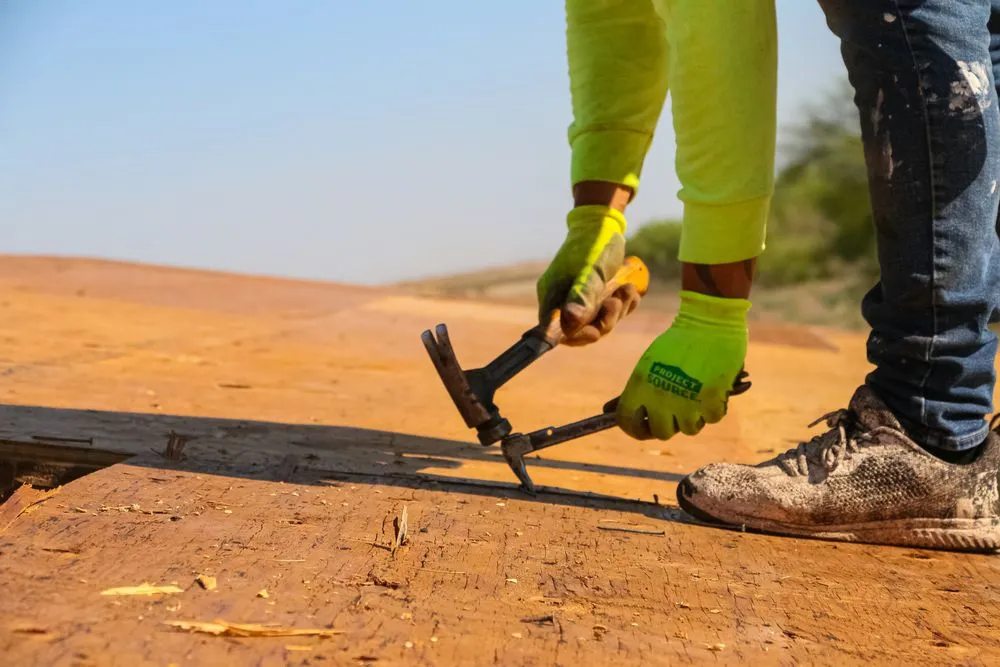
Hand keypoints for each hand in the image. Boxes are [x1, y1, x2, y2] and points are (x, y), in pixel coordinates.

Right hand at [536, 205, 642, 345]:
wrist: (605, 224)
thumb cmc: (592, 245)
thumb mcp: (589, 270)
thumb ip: (581, 296)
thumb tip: (570, 324)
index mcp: (552, 294)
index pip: (556, 329)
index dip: (575, 336)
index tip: (595, 333)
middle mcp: (564, 300)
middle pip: (581, 329)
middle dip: (604, 321)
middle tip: (616, 302)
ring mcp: (581, 298)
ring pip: (600, 321)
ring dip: (618, 310)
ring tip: (627, 289)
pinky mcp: (597, 295)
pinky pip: (610, 311)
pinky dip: (623, 304)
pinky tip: (630, 289)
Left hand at [616, 290, 749, 439]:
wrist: (708, 322)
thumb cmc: (677, 342)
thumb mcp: (648, 364)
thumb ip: (638, 390)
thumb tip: (615, 412)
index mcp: (640, 387)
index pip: (627, 422)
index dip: (634, 429)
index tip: (642, 428)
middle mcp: (660, 399)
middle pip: (661, 432)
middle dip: (668, 424)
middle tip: (675, 414)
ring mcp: (687, 403)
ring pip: (689, 429)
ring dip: (693, 418)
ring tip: (696, 400)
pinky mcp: (711, 400)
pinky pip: (712, 418)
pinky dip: (714, 409)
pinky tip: (713, 393)